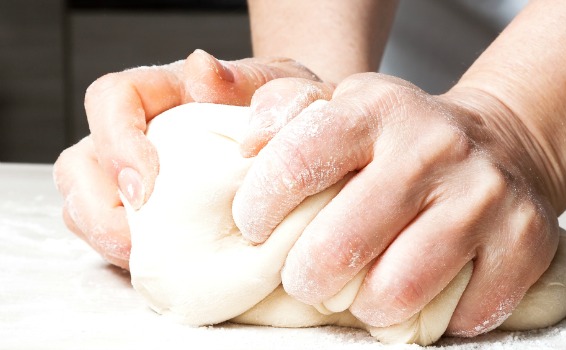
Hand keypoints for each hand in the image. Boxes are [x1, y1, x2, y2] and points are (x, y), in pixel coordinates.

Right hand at [54, 50, 319, 269]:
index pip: (111, 99)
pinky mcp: (142, 215)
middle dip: (97, 207)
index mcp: (163, 93)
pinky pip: (109, 237)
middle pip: (80, 162)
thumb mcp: (281, 89)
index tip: (147, 188)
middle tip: (138, 240)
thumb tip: (202, 70)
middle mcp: (137, 134)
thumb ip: (247, 79)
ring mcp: (132, 177)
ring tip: (152, 258)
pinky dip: (125, 254)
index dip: (116, 142)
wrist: (297, 149)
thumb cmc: (285, 114)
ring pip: (84, 204)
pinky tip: (164, 265)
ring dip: (106, 237)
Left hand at [233, 73, 559, 335]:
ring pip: (399, 289)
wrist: (498, 144)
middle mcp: (436, 146)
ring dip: (366, 305)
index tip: (255, 227)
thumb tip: (234, 122)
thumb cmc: (399, 137)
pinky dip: (431, 318)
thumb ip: (282, 105)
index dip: (264, 205)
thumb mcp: (342, 105)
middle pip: (345, 243)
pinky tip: (421, 292)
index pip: (301, 159)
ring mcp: (486, 195)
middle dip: (307, 277)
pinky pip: (462, 312)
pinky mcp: (525, 241)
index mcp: (379, 108)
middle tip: (305, 278)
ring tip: (359, 291)